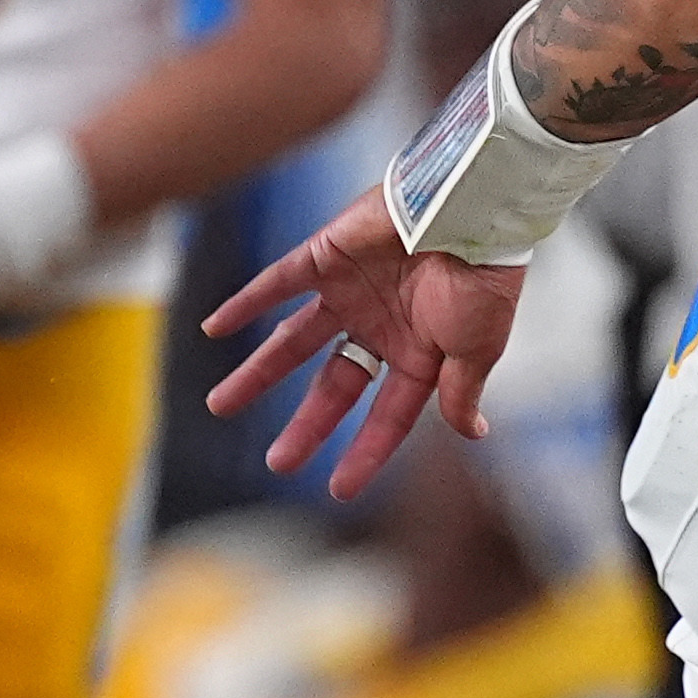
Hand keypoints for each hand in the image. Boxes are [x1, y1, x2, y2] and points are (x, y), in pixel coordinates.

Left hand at [201, 187, 526, 499]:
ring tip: (221, 405)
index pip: (386, 415)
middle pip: (333, 385)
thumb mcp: (479, 349)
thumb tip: (471, 432)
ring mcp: (351, 292)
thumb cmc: (485, 279)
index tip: (340, 488)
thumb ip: (460, 391)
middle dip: (305, 424)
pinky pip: (275, 283)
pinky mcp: (327, 255)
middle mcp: (381, 326)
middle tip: (277, 462)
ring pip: (294, 341)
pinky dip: (244, 304)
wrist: (472, 209)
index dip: (364, 452)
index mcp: (420, 353)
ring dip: (257, 374)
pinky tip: (212, 328)